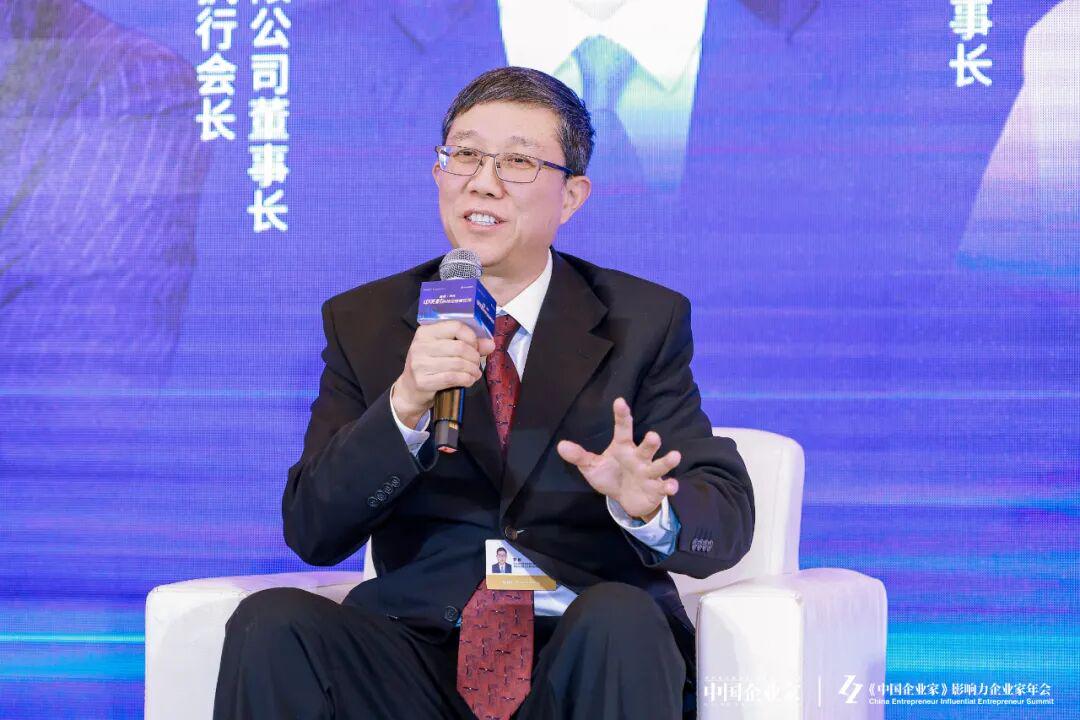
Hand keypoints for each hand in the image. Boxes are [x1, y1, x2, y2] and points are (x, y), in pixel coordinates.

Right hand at [393, 320, 495, 427]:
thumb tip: (491, 344)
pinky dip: (466, 379)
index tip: (476, 347)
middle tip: (477, 363)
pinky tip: (469, 380)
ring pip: (458, 363)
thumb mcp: (444, 351)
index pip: (456, 326)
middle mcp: (420, 345)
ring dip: (472, 370)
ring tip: (475, 373)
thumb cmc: (430, 366)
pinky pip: (453, 378)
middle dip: (474, 357)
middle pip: (459, 347)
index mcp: (425, 332)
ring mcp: (419, 364)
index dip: (472, 337)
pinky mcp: (422, 381)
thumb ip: (468, 344)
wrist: (410, 390)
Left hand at [556, 397, 680, 520]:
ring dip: (667, 461)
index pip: (622, 429)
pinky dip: (670, 487)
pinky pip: (664, 486)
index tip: (619, 401)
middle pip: (646, 447)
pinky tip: (671, 487)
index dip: (621, 415)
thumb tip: (560, 446)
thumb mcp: (592, 467)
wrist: (627, 499)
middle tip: (653, 436)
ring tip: (675, 456)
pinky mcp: (656, 488)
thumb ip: (579, 456)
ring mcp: (649, 472)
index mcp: (623, 448)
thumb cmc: (610, 477)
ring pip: (660, 465)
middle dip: (651, 442)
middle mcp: (639, 457)